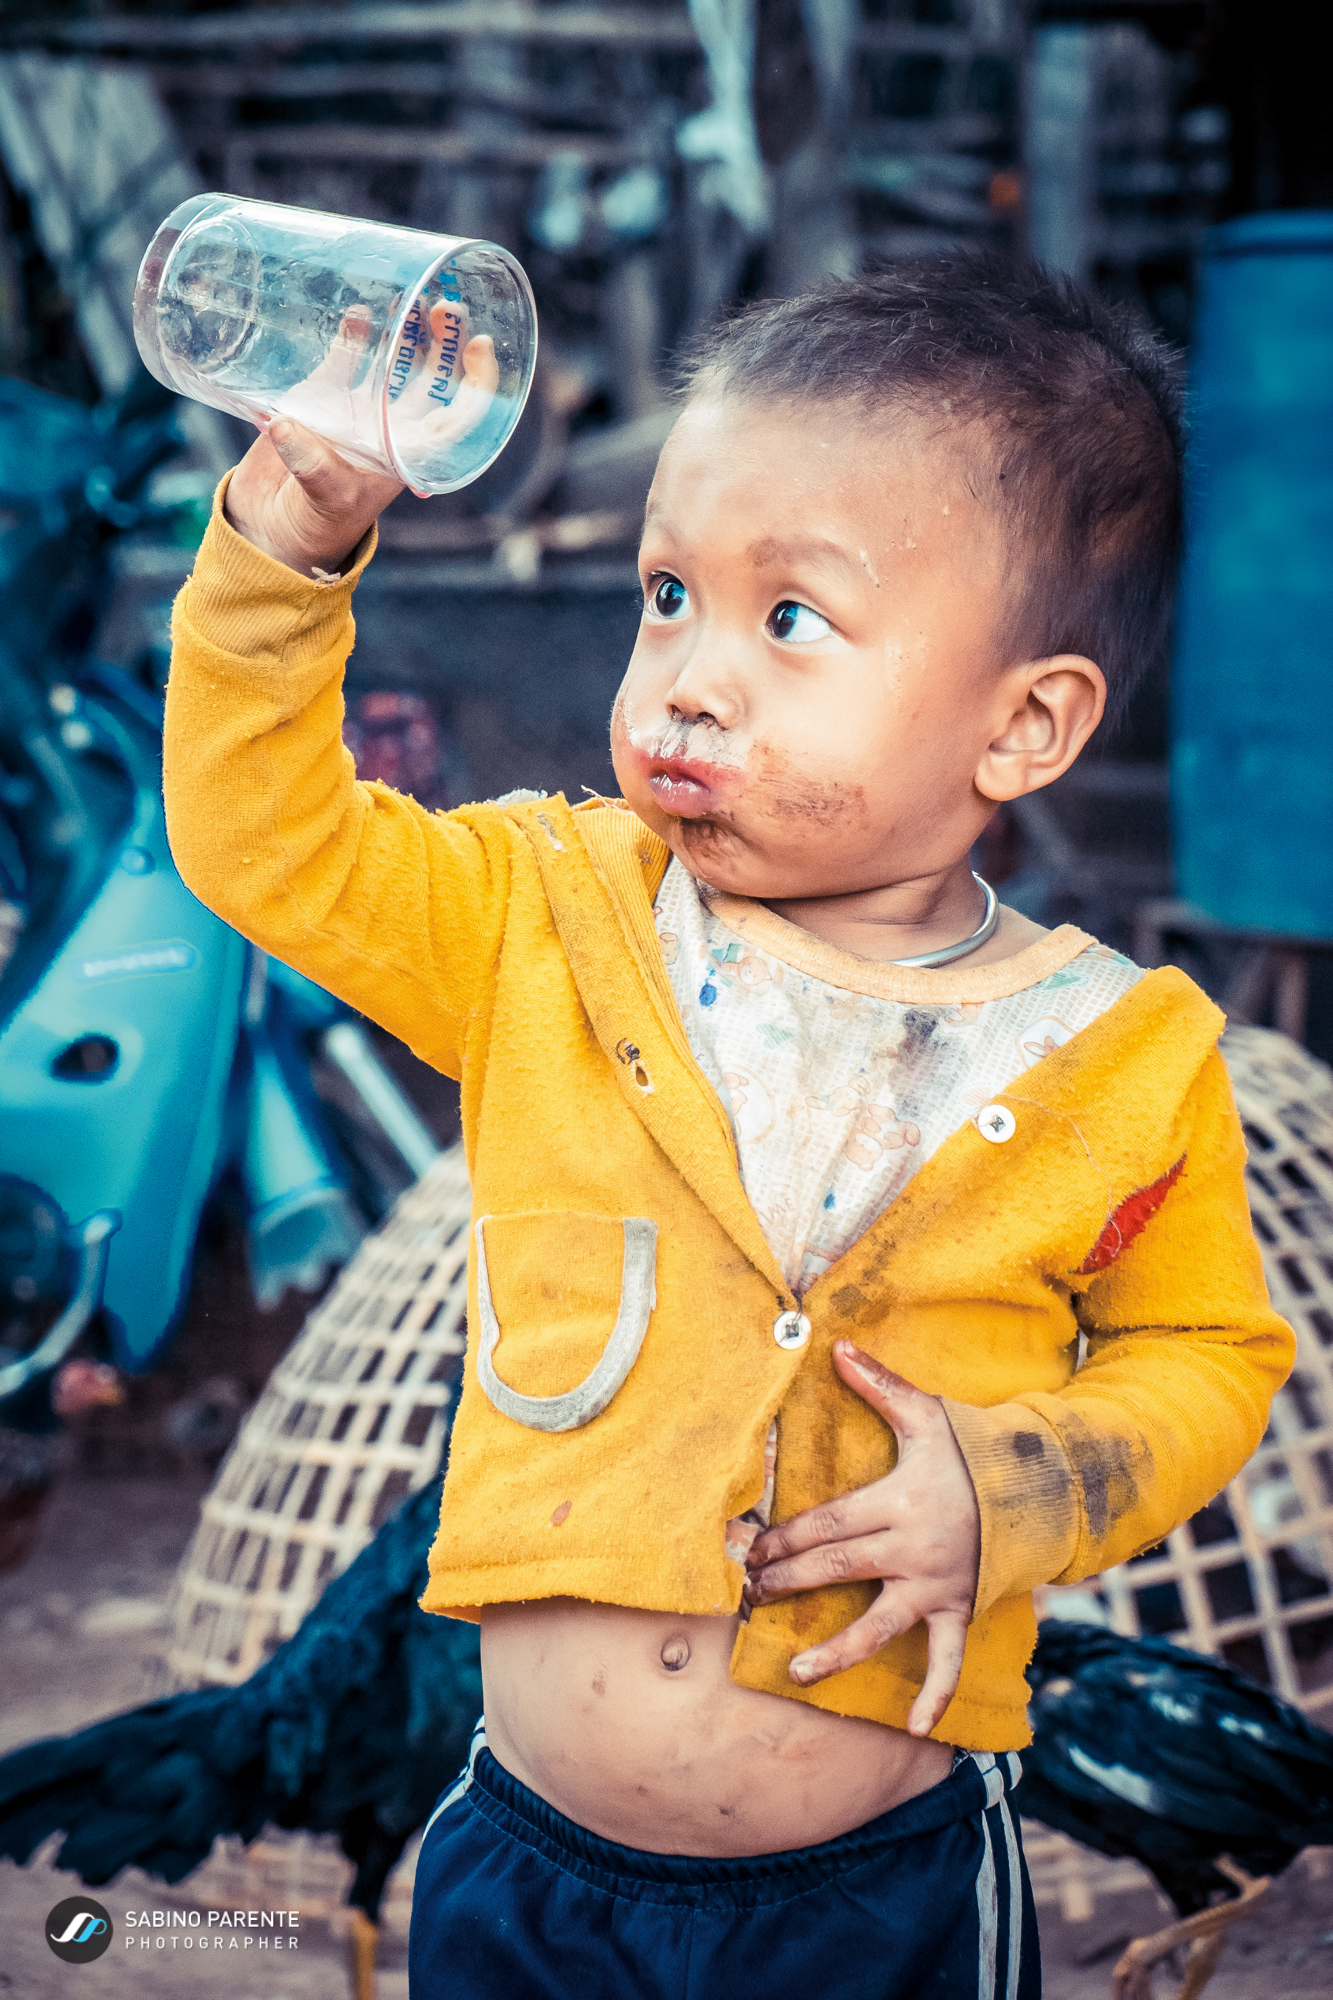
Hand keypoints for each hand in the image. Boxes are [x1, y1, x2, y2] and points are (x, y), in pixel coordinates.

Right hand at [223, 302, 499, 576]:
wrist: (270, 529)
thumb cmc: (314, 526)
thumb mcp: (325, 499)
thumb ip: (312, 465)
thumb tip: (284, 426)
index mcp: (408, 453)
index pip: (459, 414)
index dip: (477, 381)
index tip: (480, 345)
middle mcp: (391, 427)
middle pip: (433, 377)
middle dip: (446, 341)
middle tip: (447, 307)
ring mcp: (359, 410)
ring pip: (395, 361)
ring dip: (409, 330)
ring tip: (414, 294)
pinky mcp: (321, 397)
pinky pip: (345, 358)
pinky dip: (353, 334)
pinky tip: (359, 312)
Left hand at [743, 1342, 979, 1737]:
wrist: (1045, 1484)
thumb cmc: (977, 1447)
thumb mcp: (928, 1413)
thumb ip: (880, 1385)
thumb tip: (836, 1346)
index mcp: (896, 1502)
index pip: (826, 1524)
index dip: (785, 1538)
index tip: (752, 1551)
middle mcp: (911, 1549)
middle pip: (837, 1569)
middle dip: (789, 1584)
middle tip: (750, 1598)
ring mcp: (936, 1585)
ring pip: (879, 1626)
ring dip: (836, 1651)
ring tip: (795, 1673)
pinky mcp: (962, 1608)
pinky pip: (948, 1657)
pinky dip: (935, 1694)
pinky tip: (914, 1728)